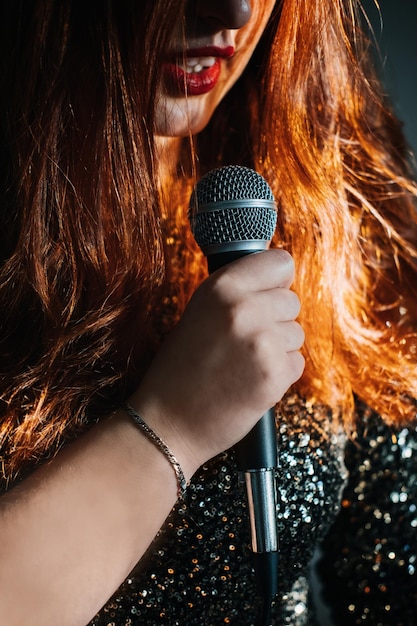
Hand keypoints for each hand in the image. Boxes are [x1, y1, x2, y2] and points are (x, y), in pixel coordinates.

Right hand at [129, 248, 304, 476]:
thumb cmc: (180, 369)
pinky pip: (296, 363)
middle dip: (275, 320)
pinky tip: (249, 381)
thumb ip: (237, 293)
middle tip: (245, 341)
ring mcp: (261, 342)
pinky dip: (279, 374)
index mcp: (221, 287)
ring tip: (243, 364)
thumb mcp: (199, 312)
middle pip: (291, 301)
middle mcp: (243, 308)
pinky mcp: (274, 374)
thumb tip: (277, 281)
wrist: (166, 422)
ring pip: (296, 333)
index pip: (280, 263)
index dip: (276, 281)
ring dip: (277, 349)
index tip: (268, 293)